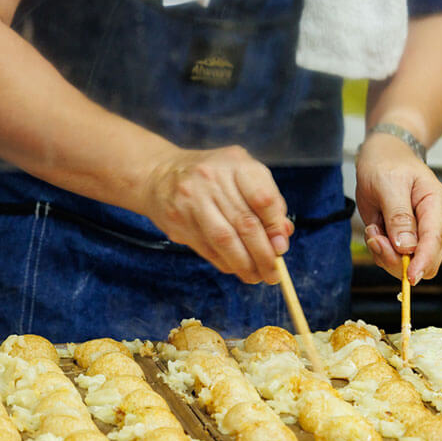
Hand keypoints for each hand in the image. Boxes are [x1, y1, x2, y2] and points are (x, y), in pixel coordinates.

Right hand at [142, 145, 292, 284]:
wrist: (158, 174)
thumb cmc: (211, 177)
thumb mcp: (242, 175)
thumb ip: (266, 201)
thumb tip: (283, 236)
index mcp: (235, 164)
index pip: (263, 199)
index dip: (276, 227)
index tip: (281, 247)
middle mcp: (212, 179)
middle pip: (246, 224)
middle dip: (264, 254)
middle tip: (274, 273)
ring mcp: (192, 200)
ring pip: (225, 241)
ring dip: (245, 265)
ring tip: (257, 276)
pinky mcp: (179, 221)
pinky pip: (208, 249)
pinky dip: (226, 263)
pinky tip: (236, 268)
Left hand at [355, 132, 441, 283]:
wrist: (382, 156)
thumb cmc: (387, 163)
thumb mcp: (389, 184)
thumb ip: (399, 216)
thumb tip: (408, 248)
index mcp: (436, 205)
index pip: (435, 241)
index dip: (423, 262)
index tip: (410, 277)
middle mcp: (434, 222)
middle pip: (427, 260)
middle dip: (397, 259)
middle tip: (375, 237)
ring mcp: (421, 233)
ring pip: (409, 263)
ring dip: (385, 253)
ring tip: (373, 228)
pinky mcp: (406, 239)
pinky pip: (395, 258)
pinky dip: (380, 250)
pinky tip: (374, 229)